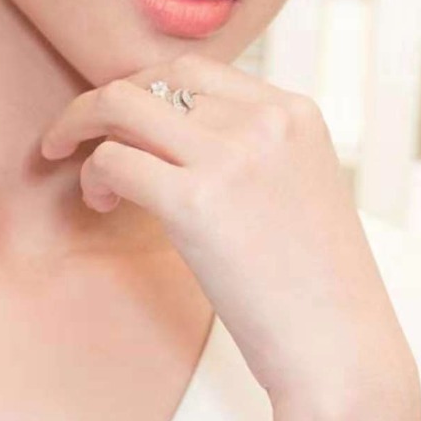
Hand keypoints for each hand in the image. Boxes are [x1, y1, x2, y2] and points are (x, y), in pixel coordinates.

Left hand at [40, 52, 417, 411]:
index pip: (200, 71)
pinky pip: (114, 160)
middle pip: (157, 77)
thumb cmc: (319, 291)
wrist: (341, 349)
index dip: (149, 91)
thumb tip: (180, 142)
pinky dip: (94, 177)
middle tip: (79, 136)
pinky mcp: (196, 201)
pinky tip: (102, 203)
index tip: (127, 124)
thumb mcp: (301, 191)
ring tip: (87, 177)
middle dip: (107, 101)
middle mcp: (266, 121)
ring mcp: (231, 156)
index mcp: (296, 113)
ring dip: (85, 131)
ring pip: (122, 106)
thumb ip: (255, 153)